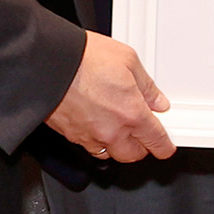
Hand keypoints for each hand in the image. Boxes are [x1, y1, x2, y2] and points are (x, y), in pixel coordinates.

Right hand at [45, 32, 174, 162]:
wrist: (47, 62)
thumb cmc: (83, 58)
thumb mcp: (128, 60)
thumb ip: (147, 86)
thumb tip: (157, 100)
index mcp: (132, 113)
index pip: (156, 142)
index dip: (165, 146)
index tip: (165, 146)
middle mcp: (112, 131)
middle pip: (134, 155)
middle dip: (141, 147)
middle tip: (142, 133)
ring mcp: (90, 136)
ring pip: (111, 154)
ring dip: (118, 146)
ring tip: (119, 129)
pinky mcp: (71, 135)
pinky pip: (89, 148)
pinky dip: (97, 142)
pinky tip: (98, 125)